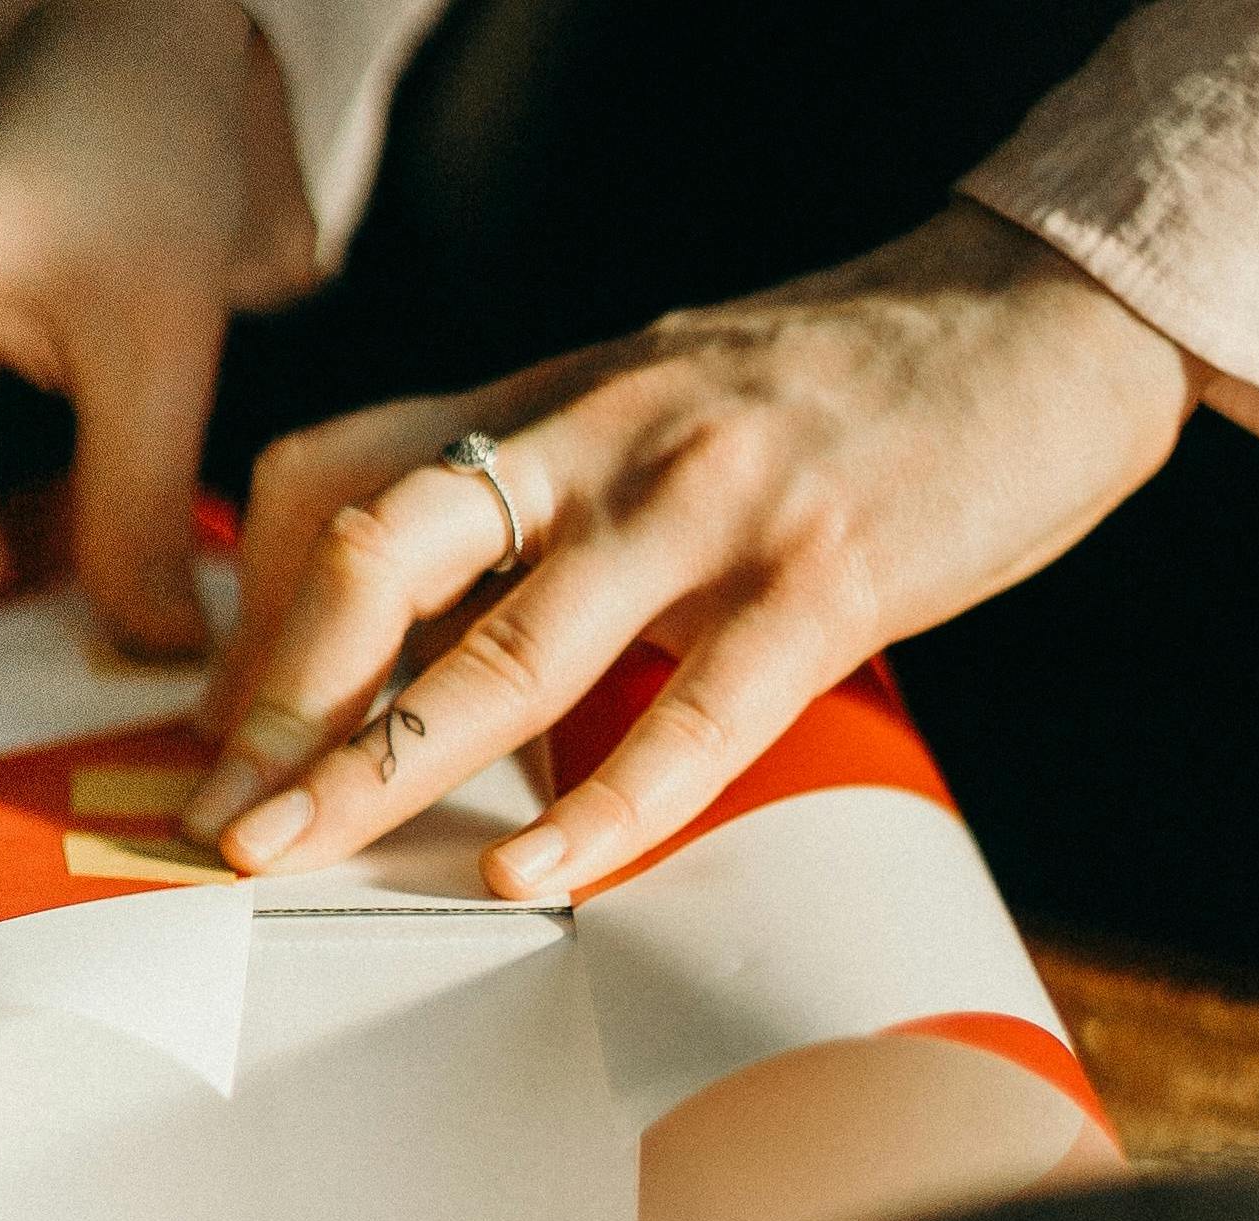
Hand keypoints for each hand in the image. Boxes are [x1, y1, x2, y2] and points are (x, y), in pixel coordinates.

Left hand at [183, 201, 1200, 895]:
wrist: (1041, 314)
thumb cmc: (834, 391)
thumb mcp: (647, 406)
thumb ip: (537, 502)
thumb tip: (424, 643)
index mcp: (547, 401)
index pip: (338, 490)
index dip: (259, 620)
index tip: (222, 736)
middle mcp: (600, 436)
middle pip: (381, 557)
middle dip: (280, 699)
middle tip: (218, 820)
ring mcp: (711, 502)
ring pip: (508, 645)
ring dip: (383, 763)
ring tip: (296, 858)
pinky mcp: (829, 573)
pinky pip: (694, 711)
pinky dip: (605, 803)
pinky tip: (531, 868)